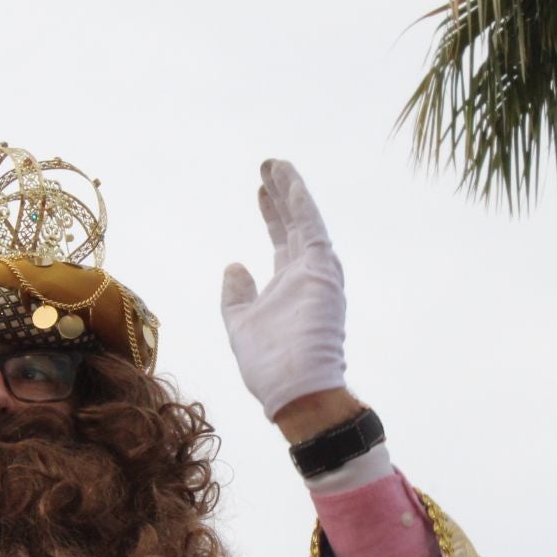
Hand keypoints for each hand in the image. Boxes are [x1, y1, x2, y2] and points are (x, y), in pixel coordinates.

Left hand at [220, 159, 346, 420]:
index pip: (281, 241)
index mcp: (288, 287)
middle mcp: (306, 276)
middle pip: (292, 226)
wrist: (294, 391)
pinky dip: (300, 206)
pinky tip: (289, 183)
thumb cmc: (269, 366)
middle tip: (268, 166)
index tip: (260, 191)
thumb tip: (234, 264)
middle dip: (280, 195)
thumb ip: (237, 295)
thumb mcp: (240, 323)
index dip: (271, 215)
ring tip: (276, 165)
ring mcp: (316, 274)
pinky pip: (311, 231)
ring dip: (291, 192)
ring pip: (303, 222)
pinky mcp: (322, 274)